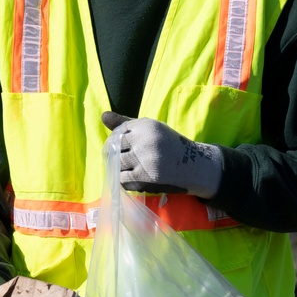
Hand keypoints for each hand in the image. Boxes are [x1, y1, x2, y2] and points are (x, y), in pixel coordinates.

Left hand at [101, 110, 223, 199]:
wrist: (193, 165)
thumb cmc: (169, 146)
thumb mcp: (151, 130)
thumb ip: (126, 123)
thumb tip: (103, 116)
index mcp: (145, 125)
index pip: (118, 132)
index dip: (116, 142)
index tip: (121, 148)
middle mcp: (144, 140)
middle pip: (115, 147)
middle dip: (114, 155)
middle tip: (122, 161)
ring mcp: (145, 159)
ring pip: (117, 163)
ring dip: (119, 168)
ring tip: (128, 169)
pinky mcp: (146, 176)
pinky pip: (123, 178)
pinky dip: (124, 180)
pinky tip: (132, 179)